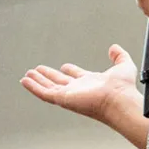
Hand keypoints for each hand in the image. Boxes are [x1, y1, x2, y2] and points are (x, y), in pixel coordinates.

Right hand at [20, 44, 140, 124]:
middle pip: (60, 81)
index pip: (77, 76)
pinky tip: (25, 81)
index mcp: (92, 82)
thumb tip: (114, 48)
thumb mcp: (124, 65)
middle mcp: (79, 89)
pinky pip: (44, 93)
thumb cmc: (124, 88)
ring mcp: (70, 94)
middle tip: (38, 70)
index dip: (70, 71)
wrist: (119, 99)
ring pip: (49, 87)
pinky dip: (33, 87)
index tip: (64, 67)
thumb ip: (119, 56)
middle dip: (49, 76)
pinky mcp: (62, 99)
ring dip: (38, 81)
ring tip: (28, 75)